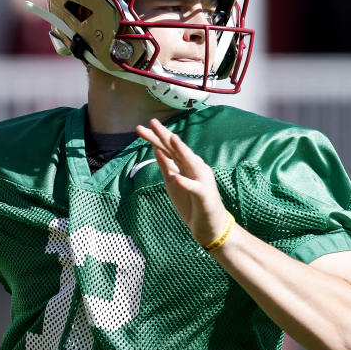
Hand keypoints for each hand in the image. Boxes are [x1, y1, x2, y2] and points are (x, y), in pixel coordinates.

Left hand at [136, 118, 231, 247]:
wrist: (209, 226)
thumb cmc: (191, 202)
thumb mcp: (172, 182)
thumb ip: (166, 165)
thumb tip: (156, 148)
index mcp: (185, 165)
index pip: (168, 149)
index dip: (156, 138)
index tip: (141, 128)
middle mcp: (194, 168)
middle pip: (177, 150)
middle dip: (165, 136)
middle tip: (152, 123)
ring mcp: (201, 180)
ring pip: (191, 163)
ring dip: (182, 151)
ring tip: (171, 138)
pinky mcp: (204, 195)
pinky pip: (194, 188)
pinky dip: (185, 182)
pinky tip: (176, 177)